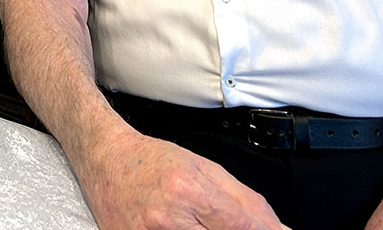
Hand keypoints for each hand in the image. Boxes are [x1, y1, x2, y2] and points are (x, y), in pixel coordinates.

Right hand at [73, 127, 286, 229]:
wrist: (104, 159)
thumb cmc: (151, 161)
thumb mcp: (206, 168)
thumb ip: (246, 201)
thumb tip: (278, 229)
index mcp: (189, 191)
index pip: (243, 227)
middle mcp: (168, 219)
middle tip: (227, 224)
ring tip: (202, 223)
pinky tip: (187, 228)